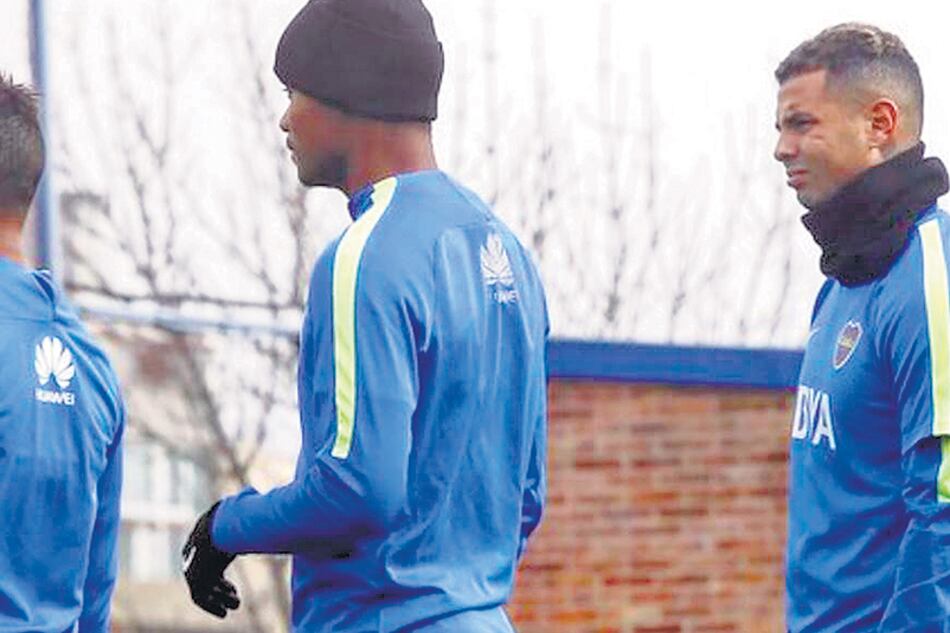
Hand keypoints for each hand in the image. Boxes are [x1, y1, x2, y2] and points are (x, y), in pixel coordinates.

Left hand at [182, 501, 240, 617]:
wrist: (222, 526)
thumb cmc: (238, 516)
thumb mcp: (241, 507)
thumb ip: (247, 503)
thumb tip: (254, 492)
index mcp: (203, 535)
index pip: (209, 560)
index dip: (222, 576)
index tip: (233, 588)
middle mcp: (194, 551)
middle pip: (206, 576)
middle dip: (221, 589)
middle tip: (235, 598)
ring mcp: (191, 564)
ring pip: (203, 588)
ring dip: (219, 599)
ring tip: (235, 606)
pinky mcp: (192, 574)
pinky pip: (200, 596)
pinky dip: (213, 605)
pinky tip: (227, 611)